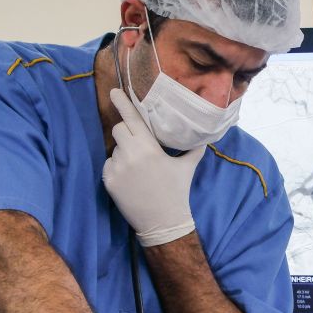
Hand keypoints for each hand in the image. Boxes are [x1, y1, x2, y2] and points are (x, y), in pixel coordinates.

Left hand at [103, 88, 204, 246]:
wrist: (163, 222)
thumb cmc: (177, 191)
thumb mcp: (187, 167)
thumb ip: (193, 149)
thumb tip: (203, 136)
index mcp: (149, 148)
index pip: (132, 119)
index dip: (122, 103)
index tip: (113, 91)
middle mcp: (130, 155)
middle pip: (119, 130)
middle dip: (126, 131)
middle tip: (138, 143)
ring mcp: (117, 169)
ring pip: (115, 148)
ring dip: (124, 152)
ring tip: (139, 168)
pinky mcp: (109, 181)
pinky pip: (109, 164)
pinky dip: (117, 167)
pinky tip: (131, 179)